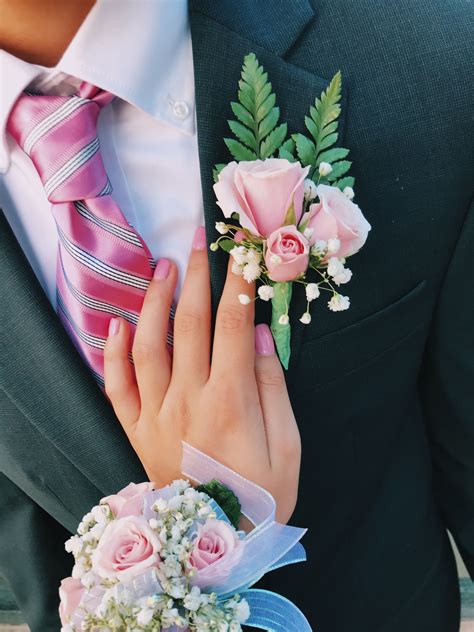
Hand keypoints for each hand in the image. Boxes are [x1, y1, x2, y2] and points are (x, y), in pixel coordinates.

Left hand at [104, 227, 300, 522]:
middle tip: (199, 240)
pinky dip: (113, 352)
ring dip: (154, 301)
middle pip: (190, 323)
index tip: (241, 251)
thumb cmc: (261, 495)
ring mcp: (156, 413)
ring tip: (163, 268)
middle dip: (197, 276)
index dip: (239, 283)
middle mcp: (188, 398)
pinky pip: (117, 386)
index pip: (234, 325)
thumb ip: (274, 387)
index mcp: (230, 400)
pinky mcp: (137, 429)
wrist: (215, 544)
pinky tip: (117, 323)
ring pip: (148, 345)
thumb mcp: (288, 445)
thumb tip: (264, 335)